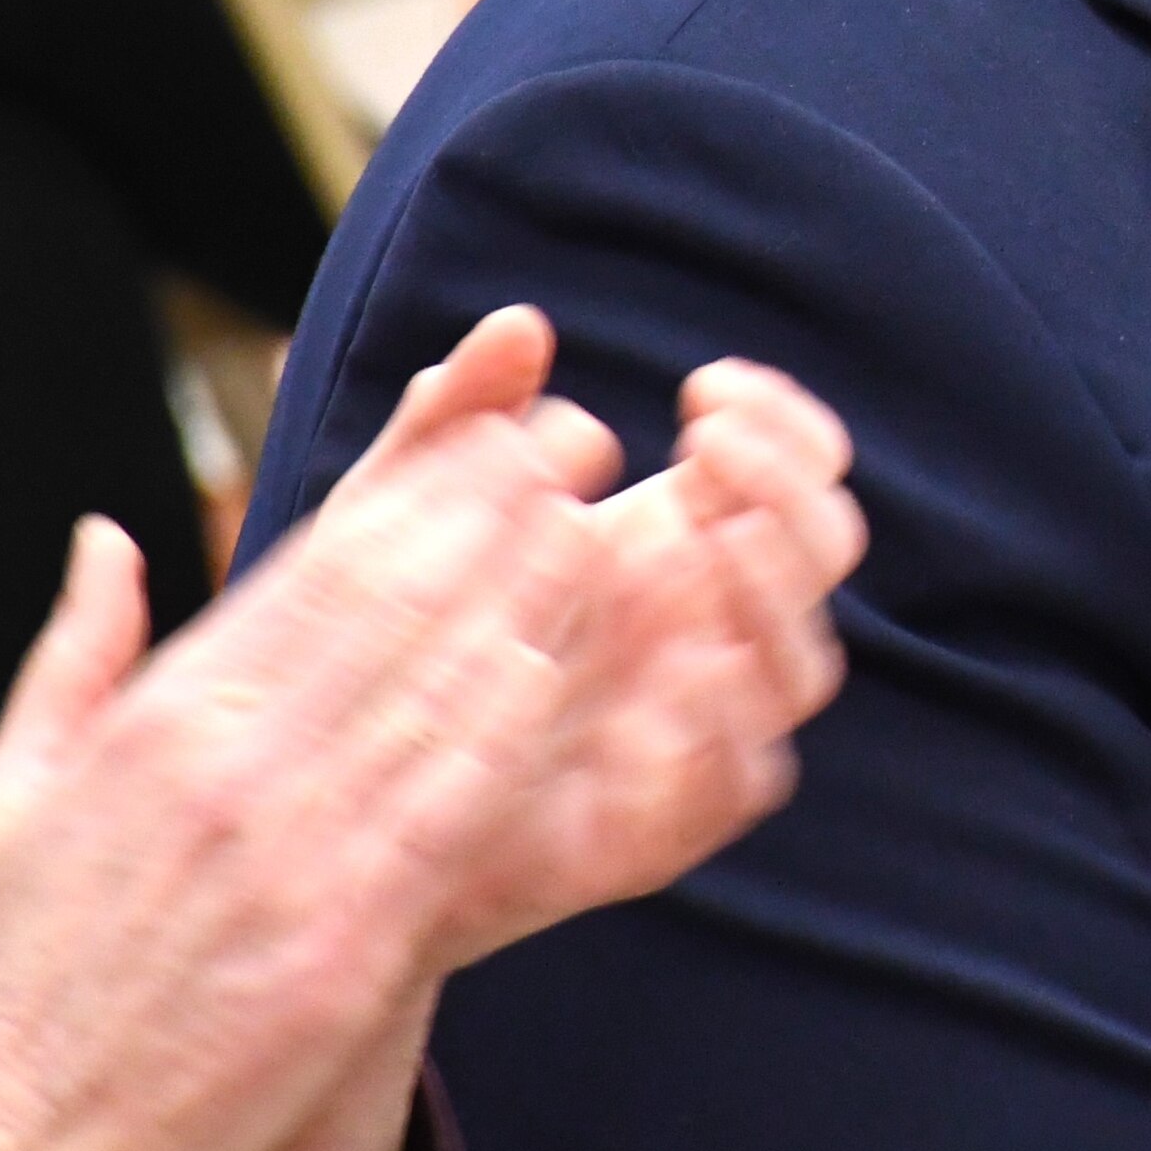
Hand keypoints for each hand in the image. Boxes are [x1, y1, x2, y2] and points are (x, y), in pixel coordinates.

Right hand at [0, 311, 617, 1150]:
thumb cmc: (18, 975)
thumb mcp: (6, 787)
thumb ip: (76, 651)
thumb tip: (109, 531)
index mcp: (157, 721)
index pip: (312, 572)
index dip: (417, 493)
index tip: (494, 437)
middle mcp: (228, 768)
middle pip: (391, 606)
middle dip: (493, 516)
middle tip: (577, 450)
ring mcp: (291, 855)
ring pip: (435, 692)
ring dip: (525, 603)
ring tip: (599, 528)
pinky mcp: (344, 945)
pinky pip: (451, 814)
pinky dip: (510, 737)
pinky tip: (565, 676)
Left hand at [433, 354, 865, 968]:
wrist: (328, 822)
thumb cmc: (372, 655)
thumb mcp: (389, 522)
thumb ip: (452, 421)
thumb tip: (522, 327)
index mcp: (675, 547)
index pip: (796, 477)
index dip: (785, 425)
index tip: (706, 386)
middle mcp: (703, 634)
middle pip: (822, 553)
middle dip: (786, 486)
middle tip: (702, 444)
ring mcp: (690, 728)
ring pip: (803, 666)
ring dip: (774, 590)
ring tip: (702, 533)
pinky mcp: (658, 822)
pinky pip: (741, 781)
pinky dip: (728, 721)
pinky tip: (678, 662)